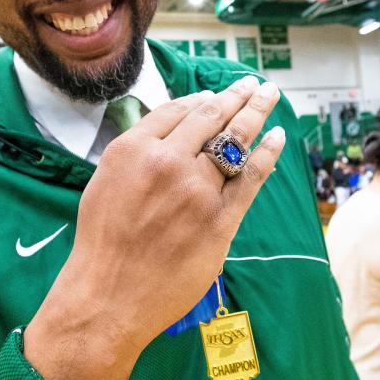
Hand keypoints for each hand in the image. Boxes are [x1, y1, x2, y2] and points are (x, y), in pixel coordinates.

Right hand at [25, 77, 284, 379]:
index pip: (176, 111)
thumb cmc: (102, 242)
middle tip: (251, 84)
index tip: (213, 95)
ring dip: (256, 113)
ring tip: (269, 95)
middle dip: (235, 96)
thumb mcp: (104, 181)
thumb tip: (167, 132)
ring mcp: (197, 190)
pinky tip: (278, 137)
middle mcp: (167, 161)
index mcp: (133, 149)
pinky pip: (251, 178)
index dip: (200, 100)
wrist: (109, 295)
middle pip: (210, 117)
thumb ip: (136, 152)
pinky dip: (268, 154)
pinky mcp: (220, 219)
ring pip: (235, 140)